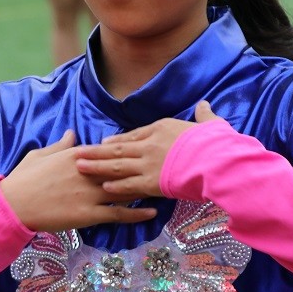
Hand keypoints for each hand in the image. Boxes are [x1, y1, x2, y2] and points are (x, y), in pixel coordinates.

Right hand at [1, 131, 157, 232]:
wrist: (15, 204)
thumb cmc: (24, 178)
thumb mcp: (41, 154)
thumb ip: (60, 146)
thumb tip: (72, 134)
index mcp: (77, 156)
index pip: (108, 151)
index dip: (126, 152)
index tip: (142, 151)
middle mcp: (88, 172)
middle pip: (122, 169)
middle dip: (142, 168)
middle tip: (162, 167)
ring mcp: (90, 194)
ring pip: (124, 189)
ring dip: (144, 189)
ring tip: (163, 188)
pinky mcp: (89, 214)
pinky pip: (118, 213)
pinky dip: (136, 213)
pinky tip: (151, 212)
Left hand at [74, 101, 220, 197]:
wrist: (216, 160)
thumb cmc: (215, 142)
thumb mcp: (210, 124)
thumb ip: (203, 115)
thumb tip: (204, 105)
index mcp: (161, 128)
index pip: (134, 135)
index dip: (117, 140)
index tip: (104, 143)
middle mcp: (149, 145)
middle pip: (117, 149)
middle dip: (95, 152)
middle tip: (76, 153)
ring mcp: (148, 164)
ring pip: (116, 165)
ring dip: (96, 166)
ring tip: (79, 167)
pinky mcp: (151, 183)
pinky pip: (128, 185)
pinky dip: (115, 186)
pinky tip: (103, 186)